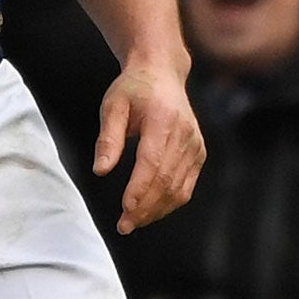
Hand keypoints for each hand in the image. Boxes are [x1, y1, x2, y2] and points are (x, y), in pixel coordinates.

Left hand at [95, 58, 204, 232]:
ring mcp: (195, 145)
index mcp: (163, 119)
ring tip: (133, 222)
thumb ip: (108, 139)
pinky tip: (151, 211)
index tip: (125, 209)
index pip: (153, 162)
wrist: (161, 74)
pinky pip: (186, 186)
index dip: (140, 189)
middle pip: (166, 179)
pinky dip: (169, 202)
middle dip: (145, 207)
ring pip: (178, 188)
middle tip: (123, 225)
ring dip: (156, 210)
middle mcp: (185, 134)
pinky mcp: (198, 153)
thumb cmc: (133, 90)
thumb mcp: (113, 106)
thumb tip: (100, 171)